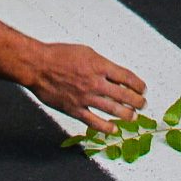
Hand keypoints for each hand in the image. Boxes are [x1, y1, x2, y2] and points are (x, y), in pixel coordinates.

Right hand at [27, 43, 146, 135]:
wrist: (38, 66)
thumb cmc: (58, 55)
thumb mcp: (85, 51)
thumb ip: (100, 64)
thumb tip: (113, 74)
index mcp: (99, 65)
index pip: (126, 77)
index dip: (137, 84)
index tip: (142, 89)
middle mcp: (95, 82)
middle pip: (124, 95)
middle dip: (136, 101)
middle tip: (142, 104)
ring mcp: (86, 97)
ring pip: (113, 110)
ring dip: (126, 114)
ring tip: (133, 116)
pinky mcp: (75, 109)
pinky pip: (94, 122)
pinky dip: (106, 127)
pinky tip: (113, 129)